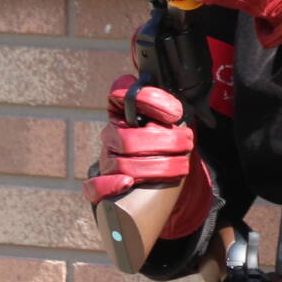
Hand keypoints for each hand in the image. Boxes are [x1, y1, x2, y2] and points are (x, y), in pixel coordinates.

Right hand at [81, 76, 211, 238]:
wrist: (161, 180)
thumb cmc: (168, 145)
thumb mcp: (173, 122)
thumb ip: (171, 108)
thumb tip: (174, 112)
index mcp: (124, 111)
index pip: (121, 93)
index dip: (148, 100)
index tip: (175, 113)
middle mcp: (112, 134)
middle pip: (128, 138)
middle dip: (164, 143)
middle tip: (187, 144)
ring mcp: (106, 160)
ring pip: (121, 164)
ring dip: (158, 168)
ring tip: (181, 165)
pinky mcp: (100, 187)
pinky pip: (94, 187)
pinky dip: (109, 185)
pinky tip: (128, 184)